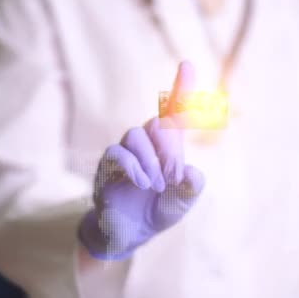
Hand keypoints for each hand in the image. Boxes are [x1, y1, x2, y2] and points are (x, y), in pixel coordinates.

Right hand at [79, 61, 204, 259]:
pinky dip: (132, 167)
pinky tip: (142, 183)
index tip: (187, 64)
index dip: (181, 88)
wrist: (129, 233)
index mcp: (167, 147)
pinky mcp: (107, 165)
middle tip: (174, 175)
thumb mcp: (182, 202)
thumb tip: (191, 172)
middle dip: (169, 147)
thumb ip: (191, 188)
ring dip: (151, 160)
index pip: (174, 113)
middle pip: (158, 123)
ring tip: (158, 184)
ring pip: (136, 135)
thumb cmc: (157, 210)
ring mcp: (125, 152)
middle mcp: (146, 143)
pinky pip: (116, 153)